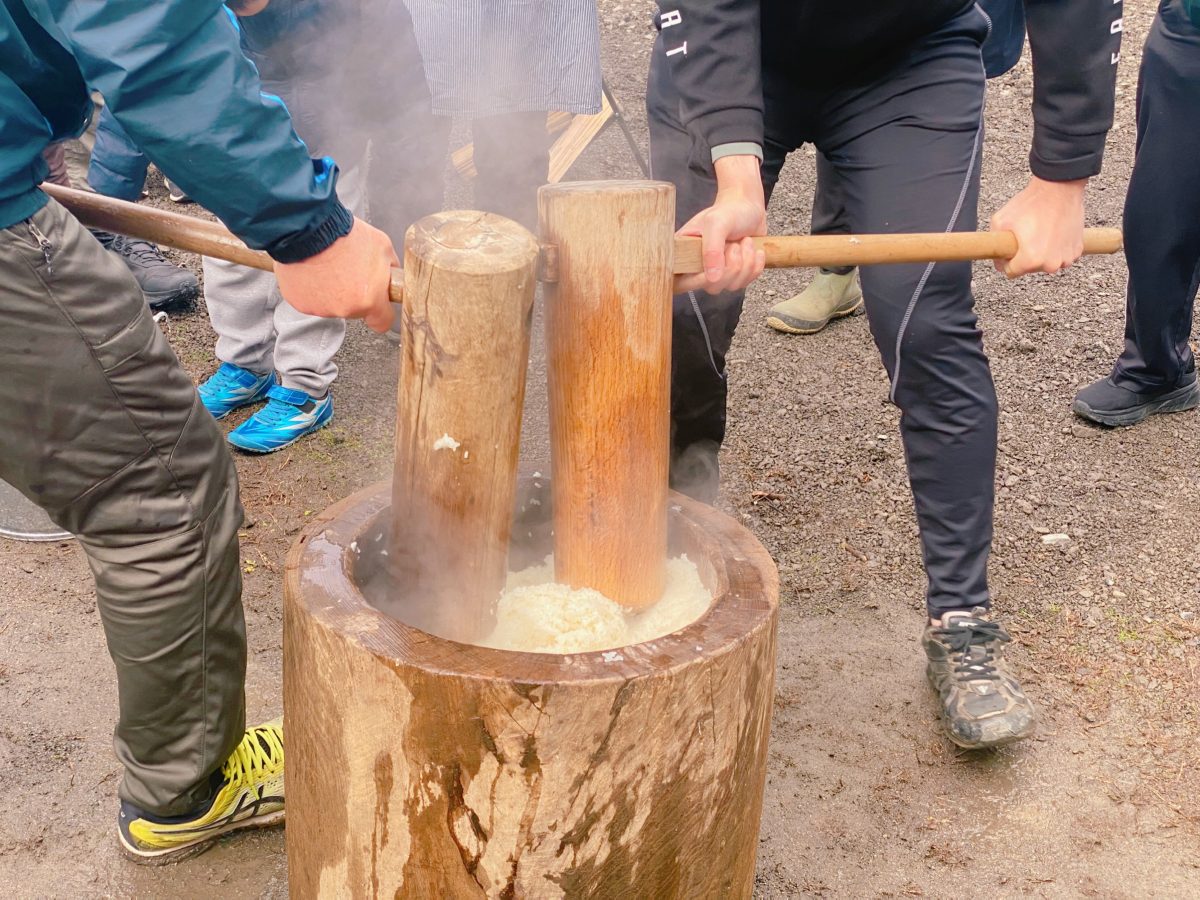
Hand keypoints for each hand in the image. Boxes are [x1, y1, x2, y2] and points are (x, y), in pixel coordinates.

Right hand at [274, 217, 397, 332]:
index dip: (381, 312)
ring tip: (330, 268)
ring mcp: (322, 308)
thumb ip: (391, 269)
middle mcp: (346, 309)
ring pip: (334, 305)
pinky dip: (314, 289)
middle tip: (350, 272)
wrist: (310, 228)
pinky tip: (315, 271)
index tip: (378, 305)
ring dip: (334, 291)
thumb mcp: (382, 247)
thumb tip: (393, 279)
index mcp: (369, 300)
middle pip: (356, 311)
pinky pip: (312, 300)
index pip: (382, 323)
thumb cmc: (345, 236)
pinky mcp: (302, 303)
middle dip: (356, 296)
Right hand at [675, 155, 767, 294]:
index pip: (681, 283)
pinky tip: (753, 250)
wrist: (748, 207)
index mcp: (685, 254)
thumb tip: (712, 278)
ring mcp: (718, 273)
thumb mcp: (716, 223)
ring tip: (744, 242)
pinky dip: (756, 265)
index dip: (697, 280)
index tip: (713, 264)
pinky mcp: (736, 275)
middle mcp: (699, 267)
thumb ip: (712, 249)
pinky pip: (747, 282)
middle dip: (731, 265)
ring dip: (746, 261)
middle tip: (734, 244)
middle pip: (712, 286)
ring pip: (733, 285)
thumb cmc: (728, 211)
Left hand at [990, 176, 1086, 278]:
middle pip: (1028, 268)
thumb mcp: (1000, 221)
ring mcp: (1066, 258)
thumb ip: (994, 245)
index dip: (1006, 258)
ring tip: (1040, 231)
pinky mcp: (1077, 251)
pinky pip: (1060, 256)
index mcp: (1031, 260)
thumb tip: (998, 260)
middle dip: (1024, 255)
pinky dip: (1056, 248)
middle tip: (1026, 234)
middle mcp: (1051, 264)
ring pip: (1045, 263)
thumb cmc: (1031, 203)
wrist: (1060, 188)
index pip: (1010, 272)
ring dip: (1041, 252)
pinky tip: (1053, 232)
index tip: (1010, 246)